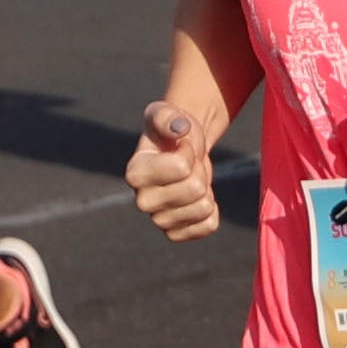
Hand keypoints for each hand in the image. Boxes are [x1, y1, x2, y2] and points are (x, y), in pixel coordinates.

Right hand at [126, 98, 221, 240]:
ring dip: (205, 189)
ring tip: (191, 179)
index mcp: (135, 173)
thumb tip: (179, 128)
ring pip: (203, 208)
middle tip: (189, 164)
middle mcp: (142, 200)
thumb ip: (168, 116)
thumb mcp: (167, 114)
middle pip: (195, 189)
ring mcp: (158, 220)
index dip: (189, 152)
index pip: (181, 167)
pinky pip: (208, 226)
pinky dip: (211, 210)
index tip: (180, 146)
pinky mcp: (174, 233)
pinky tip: (197, 199)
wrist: (179, 148)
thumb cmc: (171, 129)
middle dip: (199, 171)